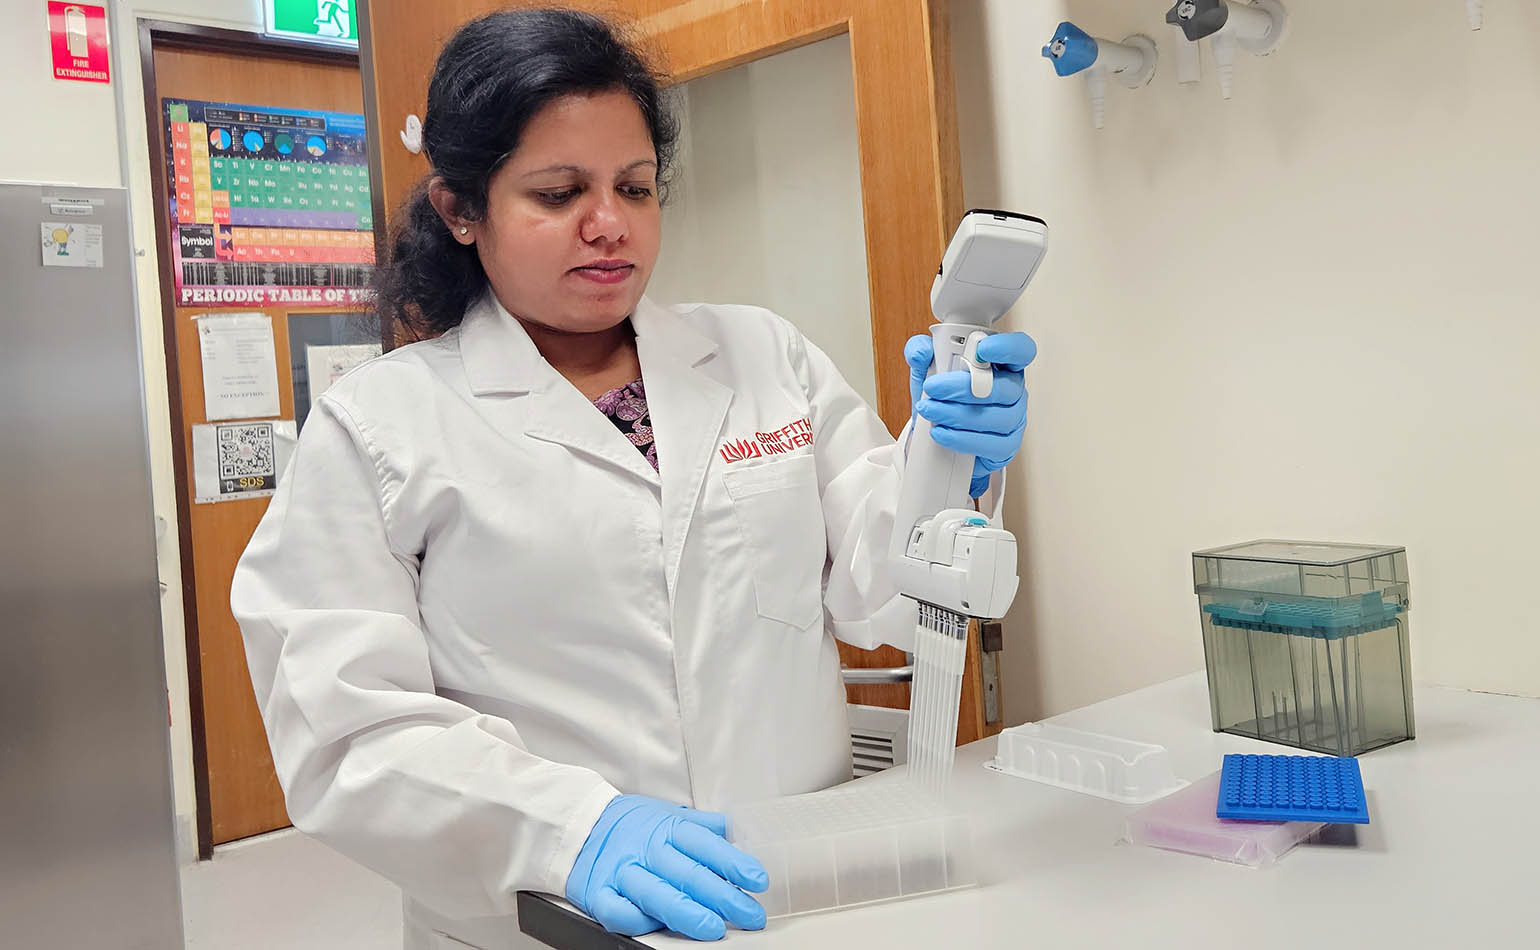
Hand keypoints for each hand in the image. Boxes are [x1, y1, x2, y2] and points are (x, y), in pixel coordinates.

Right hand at [565, 794, 768, 939]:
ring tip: (714, 928)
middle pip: (687, 873)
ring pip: (656, 894)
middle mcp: (645, 849)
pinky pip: (618, 912)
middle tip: (750, 914)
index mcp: (666, 828)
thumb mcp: (667, 814)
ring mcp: (620, 872)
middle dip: (723, 897)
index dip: (733, 863)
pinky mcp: (598, 894)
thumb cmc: (629, 824)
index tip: (757, 880)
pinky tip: (660, 928)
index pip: (705, 845)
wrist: (577, 824)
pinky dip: (638, 921)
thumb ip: (702, 827)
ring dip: (688, 913)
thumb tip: (736, 832)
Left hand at [904, 332, 1036, 496]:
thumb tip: (921, 352)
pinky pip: (992, 445)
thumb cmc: (941, 398)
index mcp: (1002, 364)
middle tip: (933, 388)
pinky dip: (962, 439)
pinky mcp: (1006, 446)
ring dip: (957, 414)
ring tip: (929, 411)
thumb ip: (920, 352)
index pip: (1021, 349)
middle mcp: (1013, 390)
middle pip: (1004, 387)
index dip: (1007, 348)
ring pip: (997, 418)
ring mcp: (1014, 419)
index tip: (982, 349)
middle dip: (963, 387)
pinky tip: (941, 433)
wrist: (936, 436)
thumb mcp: (926, 371)